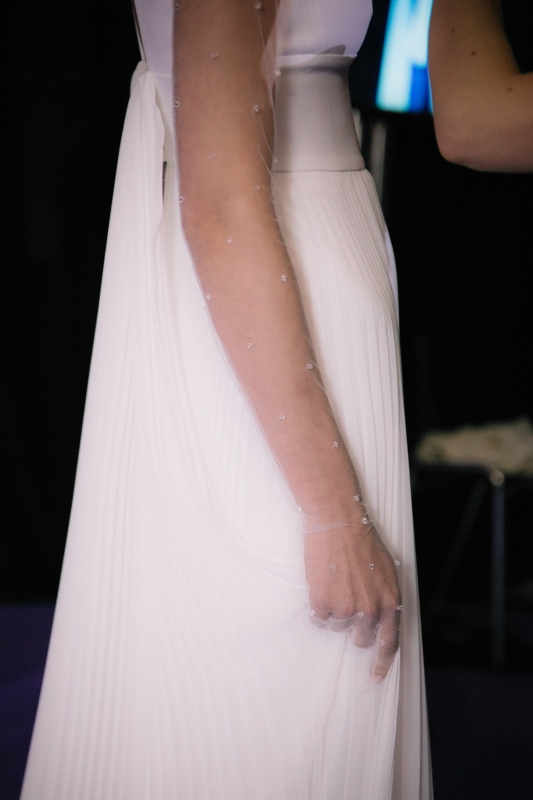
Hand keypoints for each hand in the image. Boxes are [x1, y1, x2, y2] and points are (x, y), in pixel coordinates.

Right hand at [304, 523, 400, 682]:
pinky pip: (319, 619)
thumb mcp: (387, 571)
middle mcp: (371, 610)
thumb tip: (379, 618)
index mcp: (391, 601)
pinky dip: (318, 607)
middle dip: (354, 627)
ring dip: (335, 612)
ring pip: (338, 627)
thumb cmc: (363, 541)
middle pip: (361, 638)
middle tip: (347, 604)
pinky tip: (321, 586)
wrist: (339, 522)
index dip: (382, 663)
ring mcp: (346, 608)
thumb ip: (386, 597)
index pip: (389, 643)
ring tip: (334, 584)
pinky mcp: (322, 603)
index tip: (374, 677)